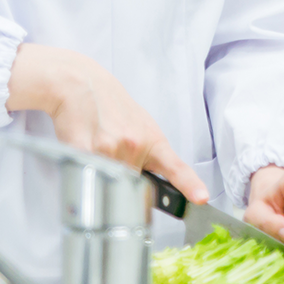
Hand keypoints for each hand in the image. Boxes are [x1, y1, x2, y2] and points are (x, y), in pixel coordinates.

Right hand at [6, 43, 208, 202]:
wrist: (82, 85)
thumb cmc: (113, 107)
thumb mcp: (141, 128)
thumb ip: (148, 155)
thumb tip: (150, 184)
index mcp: (153, 141)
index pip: (175, 168)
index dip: (190, 185)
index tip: (201, 198)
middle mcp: (135, 145)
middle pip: (132, 187)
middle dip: (125, 181)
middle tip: (115, 154)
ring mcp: (111, 150)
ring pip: (110, 183)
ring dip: (104, 173)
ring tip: (99, 146)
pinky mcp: (86, 152)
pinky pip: (89, 174)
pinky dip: (86, 168)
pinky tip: (85, 146)